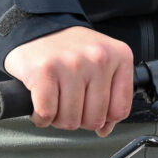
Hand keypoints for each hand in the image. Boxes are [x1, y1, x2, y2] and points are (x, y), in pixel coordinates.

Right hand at [2, 26, 134, 135]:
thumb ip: (110, 97)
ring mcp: (72, 64)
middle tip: (69, 103)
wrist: (38, 27)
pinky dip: (41, 117)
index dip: (103, 119)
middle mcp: (98, 58)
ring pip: (70, 120)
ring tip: (55, 101)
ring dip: (58, 119)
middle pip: (94, 119)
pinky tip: (41, 104)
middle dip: (78, 119)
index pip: (119, 110)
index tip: (90, 109)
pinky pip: (46, 114)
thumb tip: (105, 129)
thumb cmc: (70, 50)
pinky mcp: (45, 70)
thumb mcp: (102, 65)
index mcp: (119, 56)